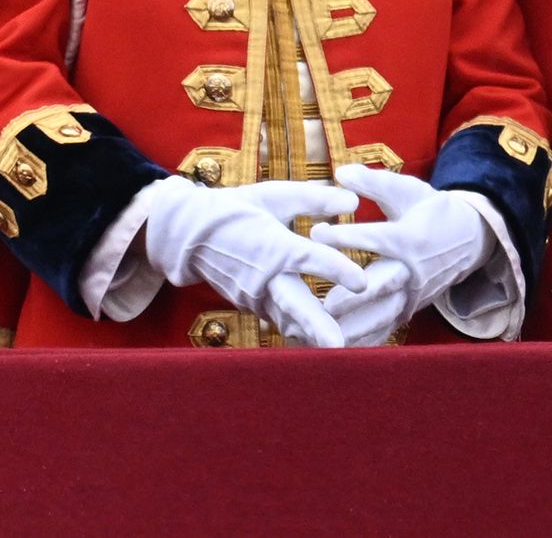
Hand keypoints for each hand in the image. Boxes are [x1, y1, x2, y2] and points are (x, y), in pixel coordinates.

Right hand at [142, 176, 365, 347]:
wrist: (190, 235)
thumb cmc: (237, 210)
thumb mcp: (274, 196)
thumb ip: (314, 199)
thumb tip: (354, 200)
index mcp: (271, 244)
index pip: (307, 258)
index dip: (335, 269)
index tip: (362, 282)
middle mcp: (264, 276)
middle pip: (294, 304)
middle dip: (317, 326)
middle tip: (338, 346)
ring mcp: (256, 297)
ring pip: (289, 321)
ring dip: (313, 337)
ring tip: (343, 355)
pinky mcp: (254, 308)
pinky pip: (282, 322)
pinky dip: (302, 334)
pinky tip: (325, 345)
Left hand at [309, 165, 496, 344]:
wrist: (471, 239)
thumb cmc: (432, 210)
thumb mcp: (407, 189)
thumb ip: (373, 182)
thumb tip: (340, 171)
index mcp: (409, 238)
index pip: (375, 237)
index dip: (346, 236)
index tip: (316, 233)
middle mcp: (412, 270)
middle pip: (381, 286)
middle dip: (354, 298)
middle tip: (323, 305)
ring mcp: (413, 295)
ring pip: (383, 315)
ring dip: (356, 326)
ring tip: (325, 333)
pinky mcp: (411, 310)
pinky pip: (387, 330)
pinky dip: (365, 341)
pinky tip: (340, 352)